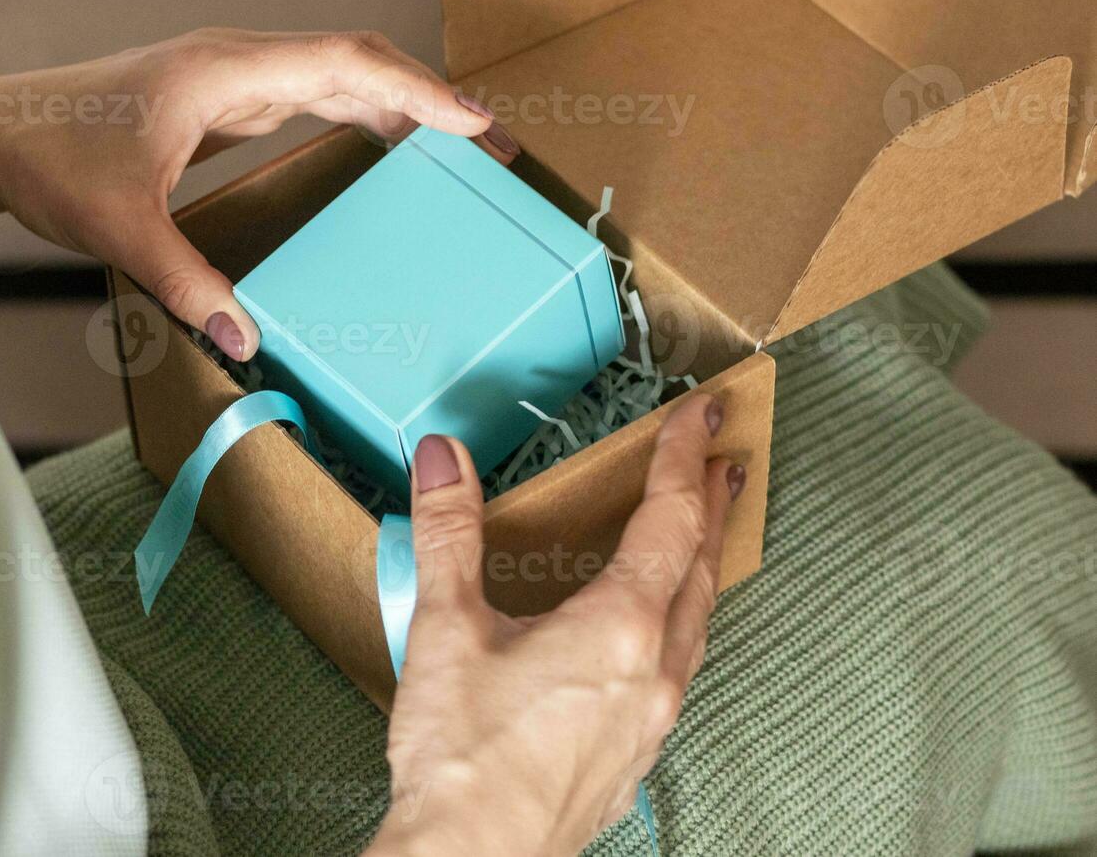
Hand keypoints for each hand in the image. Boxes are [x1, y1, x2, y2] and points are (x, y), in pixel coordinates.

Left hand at [0, 29, 519, 359]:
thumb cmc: (50, 161)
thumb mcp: (120, 228)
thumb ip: (187, 285)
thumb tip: (249, 341)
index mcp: (224, 72)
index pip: (345, 64)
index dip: (417, 90)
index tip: (475, 122)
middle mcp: (237, 64)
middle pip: (356, 62)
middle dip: (426, 98)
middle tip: (487, 145)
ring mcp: (231, 79)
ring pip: (337, 76)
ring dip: (397, 106)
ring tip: (452, 149)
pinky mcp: (222, 102)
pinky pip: (311, 97)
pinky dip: (358, 116)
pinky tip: (379, 147)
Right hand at [365, 393, 744, 856]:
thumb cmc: (462, 756)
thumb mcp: (447, 629)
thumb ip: (450, 534)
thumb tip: (445, 458)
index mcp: (620, 628)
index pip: (669, 520)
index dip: (685, 458)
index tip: (703, 413)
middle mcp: (654, 672)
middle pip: (701, 569)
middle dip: (712, 506)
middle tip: (724, 461)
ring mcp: (652, 721)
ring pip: (698, 625)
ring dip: (702, 567)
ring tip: (701, 535)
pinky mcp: (634, 756)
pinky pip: (679, 671)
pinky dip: (681, 624)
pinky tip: (657, 635)